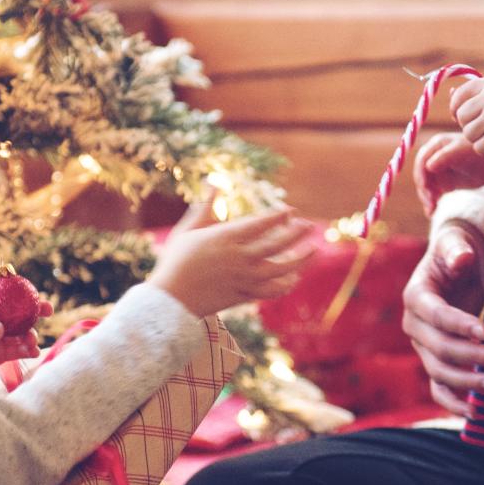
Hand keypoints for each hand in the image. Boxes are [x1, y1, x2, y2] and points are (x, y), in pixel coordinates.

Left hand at [0, 281, 47, 396]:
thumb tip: (1, 329)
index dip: (12, 284)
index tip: (29, 287)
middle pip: (14, 308)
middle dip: (32, 308)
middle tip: (47, 309)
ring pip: (20, 330)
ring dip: (31, 333)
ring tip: (32, 340)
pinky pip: (17, 350)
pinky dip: (27, 349)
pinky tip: (32, 352)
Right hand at [149, 200, 311, 317]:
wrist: (170, 300)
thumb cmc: (175, 261)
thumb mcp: (188, 230)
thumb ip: (205, 208)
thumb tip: (213, 184)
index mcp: (225, 238)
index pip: (261, 225)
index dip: (279, 217)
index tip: (291, 211)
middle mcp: (239, 258)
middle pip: (277, 245)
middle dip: (297, 234)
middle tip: (311, 226)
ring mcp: (243, 279)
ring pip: (280, 270)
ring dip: (300, 260)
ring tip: (313, 251)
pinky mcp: (243, 296)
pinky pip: (270, 291)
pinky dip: (285, 285)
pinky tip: (293, 279)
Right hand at [402, 220, 483, 416]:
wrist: (457, 266)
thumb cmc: (460, 252)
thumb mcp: (457, 243)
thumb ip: (457, 249)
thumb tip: (462, 259)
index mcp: (416, 295)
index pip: (435, 315)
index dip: (458, 324)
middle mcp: (414, 325)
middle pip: (439, 348)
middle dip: (472, 357)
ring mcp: (423, 347)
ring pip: (439, 372)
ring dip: (467, 383)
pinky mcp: (435, 362)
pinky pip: (438, 388)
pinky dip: (453, 403)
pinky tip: (476, 413)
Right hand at [415, 132, 483, 215]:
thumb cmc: (478, 154)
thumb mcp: (461, 152)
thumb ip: (444, 157)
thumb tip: (428, 166)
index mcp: (435, 147)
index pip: (421, 161)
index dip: (420, 174)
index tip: (425, 187)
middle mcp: (433, 159)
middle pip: (422, 176)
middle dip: (424, 189)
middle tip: (430, 202)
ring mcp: (437, 172)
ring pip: (426, 187)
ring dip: (426, 199)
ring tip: (431, 210)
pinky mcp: (443, 184)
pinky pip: (433, 195)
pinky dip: (431, 203)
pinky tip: (431, 212)